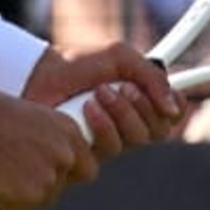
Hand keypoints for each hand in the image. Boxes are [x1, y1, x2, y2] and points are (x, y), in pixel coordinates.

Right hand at [0, 90, 105, 209]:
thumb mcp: (21, 115)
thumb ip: (32, 134)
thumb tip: (21, 150)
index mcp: (68, 131)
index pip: (83, 164)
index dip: (61, 171)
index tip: (38, 171)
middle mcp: (66, 156)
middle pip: (59, 186)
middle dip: (38, 187)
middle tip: (10, 182)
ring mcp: (50, 179)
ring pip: (37, 202)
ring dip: (18, 202)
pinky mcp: (29, 198)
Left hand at [25, 42, 185, 155]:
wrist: (36, 74)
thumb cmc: (74, 64)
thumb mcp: (118, 57)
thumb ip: (152, 76)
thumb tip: (173, 107)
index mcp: (139, 100)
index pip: (171, 114)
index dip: (173, 107)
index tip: (160, 93)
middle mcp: (127, 122)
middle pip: (159, 131)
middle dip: (143, 107)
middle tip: (121, 88)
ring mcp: (107, 138)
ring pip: (136, 141)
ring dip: (122, 113)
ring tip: (98, 93)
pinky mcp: (88, 152)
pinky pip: (111, 150)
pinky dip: (103, 126)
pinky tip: (86, 109)